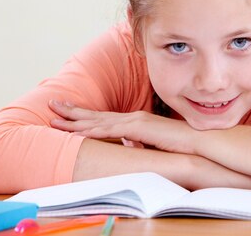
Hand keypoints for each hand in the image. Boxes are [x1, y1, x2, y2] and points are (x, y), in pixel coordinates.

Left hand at [49, 100, 195, 153]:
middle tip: (52, 105)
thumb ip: (140, 142)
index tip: (68, 111)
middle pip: (96, 115)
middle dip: (72, 110)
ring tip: (55, 118)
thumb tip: (129, 145)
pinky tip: (77, 133)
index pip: (104, 117)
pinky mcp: (138, 128)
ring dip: (75, 120)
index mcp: (135, 120)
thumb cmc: (180, 143)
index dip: (84, 114)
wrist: (198, 139)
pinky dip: (92, 132)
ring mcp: (134, 121)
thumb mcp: (155, 142)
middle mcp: (132, 117)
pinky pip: (110, 131)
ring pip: (98, 121)